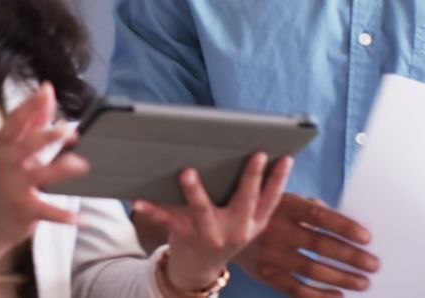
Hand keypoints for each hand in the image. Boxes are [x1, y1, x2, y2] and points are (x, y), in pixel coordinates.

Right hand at [0, 82, 88, 246]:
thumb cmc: (7, 177)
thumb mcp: (16, 147)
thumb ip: (33, 120)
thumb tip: (47, 91)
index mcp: (4, 144)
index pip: (15, 120)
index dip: (30, 105)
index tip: (46, 90)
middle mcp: (6, 163)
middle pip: (26, 145)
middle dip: (46, 136)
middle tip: (69, 130)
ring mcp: (14, 187)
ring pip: (38, 175)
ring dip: (60, 169)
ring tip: (81, 164)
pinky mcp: (24, 209)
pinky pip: (47, 211)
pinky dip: (65, 216)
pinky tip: (82, 218)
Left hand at [132, 152, 292, 290]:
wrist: (199, 269)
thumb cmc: (222, 233)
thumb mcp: (244, 222)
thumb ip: (251, 199)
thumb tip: (259, 157)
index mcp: (253, 223)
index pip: (271, 199)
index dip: (280, 178)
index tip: (285, 158)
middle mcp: (236, 229)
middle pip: (245, 201)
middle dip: (250, 178)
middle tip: (255, 156)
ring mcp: (211, 234)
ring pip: (203, 210)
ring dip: (195, 191)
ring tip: (187, 172)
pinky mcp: (186, 236)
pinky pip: (167, 219)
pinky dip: (152, 210)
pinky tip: (139, 200)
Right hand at [234, 193, 378, 296]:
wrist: (224, 230)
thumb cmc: (266, 213)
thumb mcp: (282, 199)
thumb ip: (311, 207)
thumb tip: (345, 223)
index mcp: (282, 205)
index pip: (318, 216)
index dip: (344, 227)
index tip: (367, 238)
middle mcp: (274, 229)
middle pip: (318, 244)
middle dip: (350, 256)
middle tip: (373, 264)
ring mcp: (269, 254)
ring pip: (310, 269)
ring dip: (340, 277)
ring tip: (362, 282)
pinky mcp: (265, 273)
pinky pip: (295, 288)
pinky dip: (318, 295)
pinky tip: (337, 295)